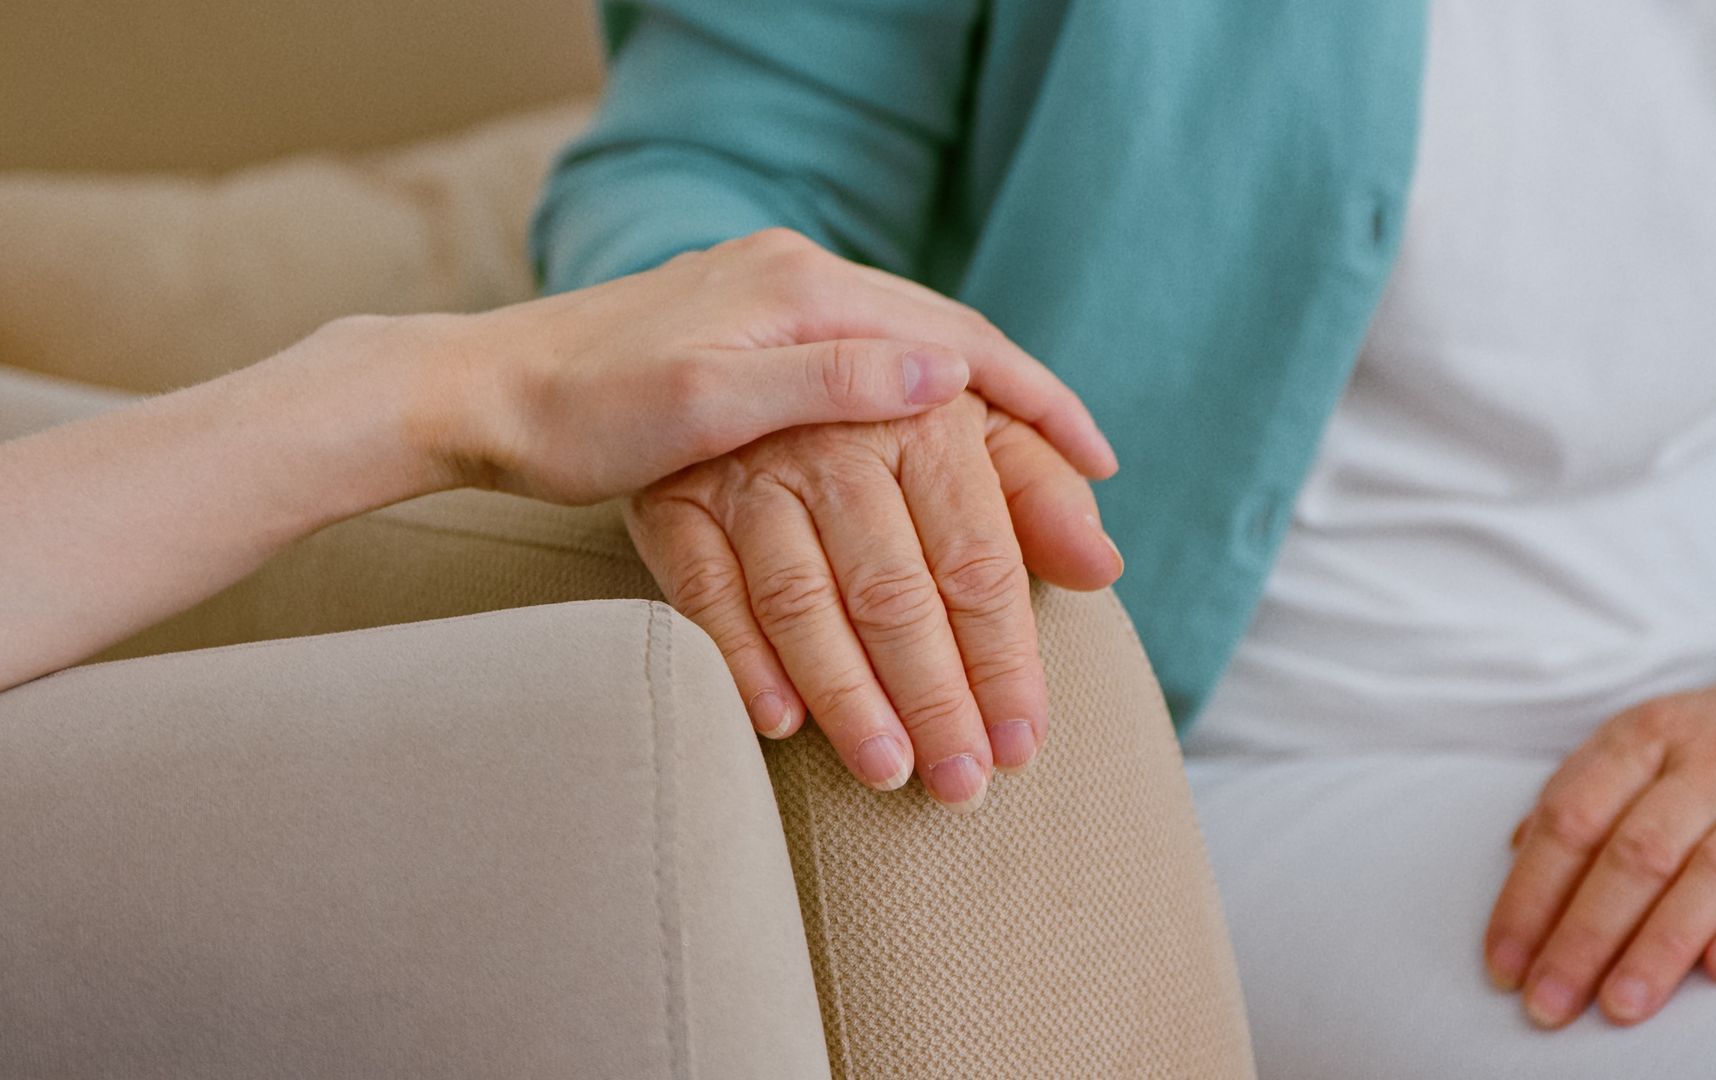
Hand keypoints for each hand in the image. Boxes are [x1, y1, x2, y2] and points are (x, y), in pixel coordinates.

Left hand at [417, 227, 1116, 503]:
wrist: (478, 391)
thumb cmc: (580, 413)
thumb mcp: (706, 404)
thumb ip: (827, 382)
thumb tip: (947, 375)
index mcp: (800, 288)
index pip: (953, 338)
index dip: (1033, 400)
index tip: (1095, 459)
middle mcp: (795, 277)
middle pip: (945, 334)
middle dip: (1021, 403)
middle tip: (1088, 472)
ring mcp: (769, 298)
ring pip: (907, 346)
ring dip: (974, 403)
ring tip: (1030, 464)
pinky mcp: (743, 328)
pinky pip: (863, 357)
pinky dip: (915, 399)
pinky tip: (930, 437)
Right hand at [632, 390, 1122, 810]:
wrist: (759, 357)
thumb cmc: (895, 418)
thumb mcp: (980, 433)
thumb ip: (1042, 498)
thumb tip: (1102, 568)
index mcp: (928, 420)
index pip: (977, 562)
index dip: (1003, 662)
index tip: (1021, 743)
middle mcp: (836, 440)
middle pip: (894, 591)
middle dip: (933, 699)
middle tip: (960, 785)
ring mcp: (750, 471)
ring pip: (802, 599)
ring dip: (846, 696)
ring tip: (888, 771)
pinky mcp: (676, 500)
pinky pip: (706, 590)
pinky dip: (742, 660)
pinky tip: (782, 725)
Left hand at [1485, 645, 1715, 1027]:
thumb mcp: (1655, 737)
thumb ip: (1586, 789)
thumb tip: (1514, 848)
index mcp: (1648, 735)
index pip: (1572, 818)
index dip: (1530, 895)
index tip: (1503, 962)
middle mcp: (1713, 761)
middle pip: (1634, 854)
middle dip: (1583, 936)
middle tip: (1550, 1000)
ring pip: (1713, 873)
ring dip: (1660, 947)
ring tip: (1620, 1004)